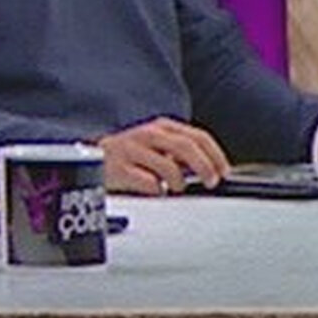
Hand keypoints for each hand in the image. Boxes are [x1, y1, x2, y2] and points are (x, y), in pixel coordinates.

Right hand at [98, 116, 231, 194]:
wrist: (93, 159)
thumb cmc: (132, 156)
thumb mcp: (160, 147)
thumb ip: (183, 154)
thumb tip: (212, 170)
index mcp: (163, 127)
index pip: (198, 136)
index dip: (215, 155)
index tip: (224, 171)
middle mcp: (148, 134)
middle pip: (186, 147)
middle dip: (204, 167)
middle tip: (210, 182)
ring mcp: (132, 149)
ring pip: (168, 166)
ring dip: (179, 181)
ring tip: (175, 188)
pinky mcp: (119, 168)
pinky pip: (148, 183)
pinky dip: (157, 190)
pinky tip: (154, 190)